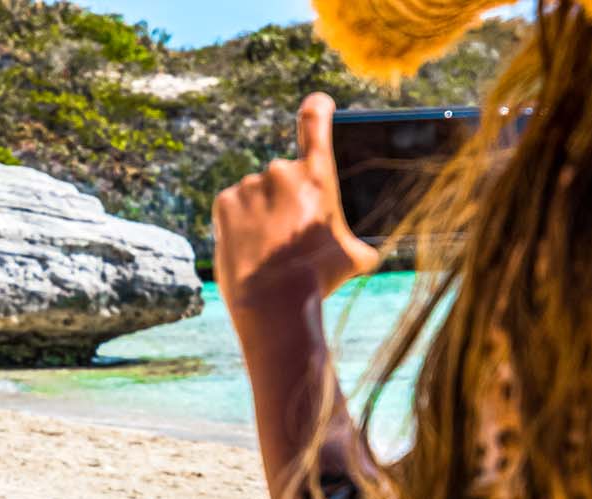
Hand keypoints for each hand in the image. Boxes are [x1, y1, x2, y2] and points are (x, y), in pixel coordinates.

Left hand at [212, 93, 379, 306]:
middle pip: (284, 178)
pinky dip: (238, 223)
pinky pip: (233, 207)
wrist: (275, 301)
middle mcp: (282, 171)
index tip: (317, 104)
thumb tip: (367, 251)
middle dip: (285, 201)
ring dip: (261, 214)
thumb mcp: (354, 257)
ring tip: (267, 250)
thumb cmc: (319, 278)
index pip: (315, 122)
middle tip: (287, 238)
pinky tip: (248, 247)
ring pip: (257, 195)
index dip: (316, 108)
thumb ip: (356, 240)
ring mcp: (251, 185)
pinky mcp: (224, 202)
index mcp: (318, 175)